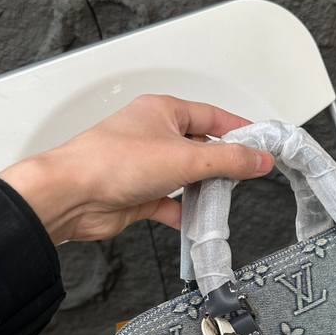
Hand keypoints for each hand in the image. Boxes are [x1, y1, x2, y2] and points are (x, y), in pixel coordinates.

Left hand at [0, 94, 273, 244]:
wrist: (72, 196)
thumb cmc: (113, 162)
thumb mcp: (185, 158)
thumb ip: (228, 160)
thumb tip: (259, 159)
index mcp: (164, 112)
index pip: (213, 117)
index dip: (240, 131)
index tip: (263, 146)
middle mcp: (155, 135)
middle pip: (202, 148)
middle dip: (223, 166)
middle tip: (246, 178)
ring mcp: (146, 166)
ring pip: (187, 177)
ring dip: (204, 192)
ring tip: (222, 202)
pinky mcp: (139, 194)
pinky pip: (171, 203)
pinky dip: (184, 214)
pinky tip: (195, 222)